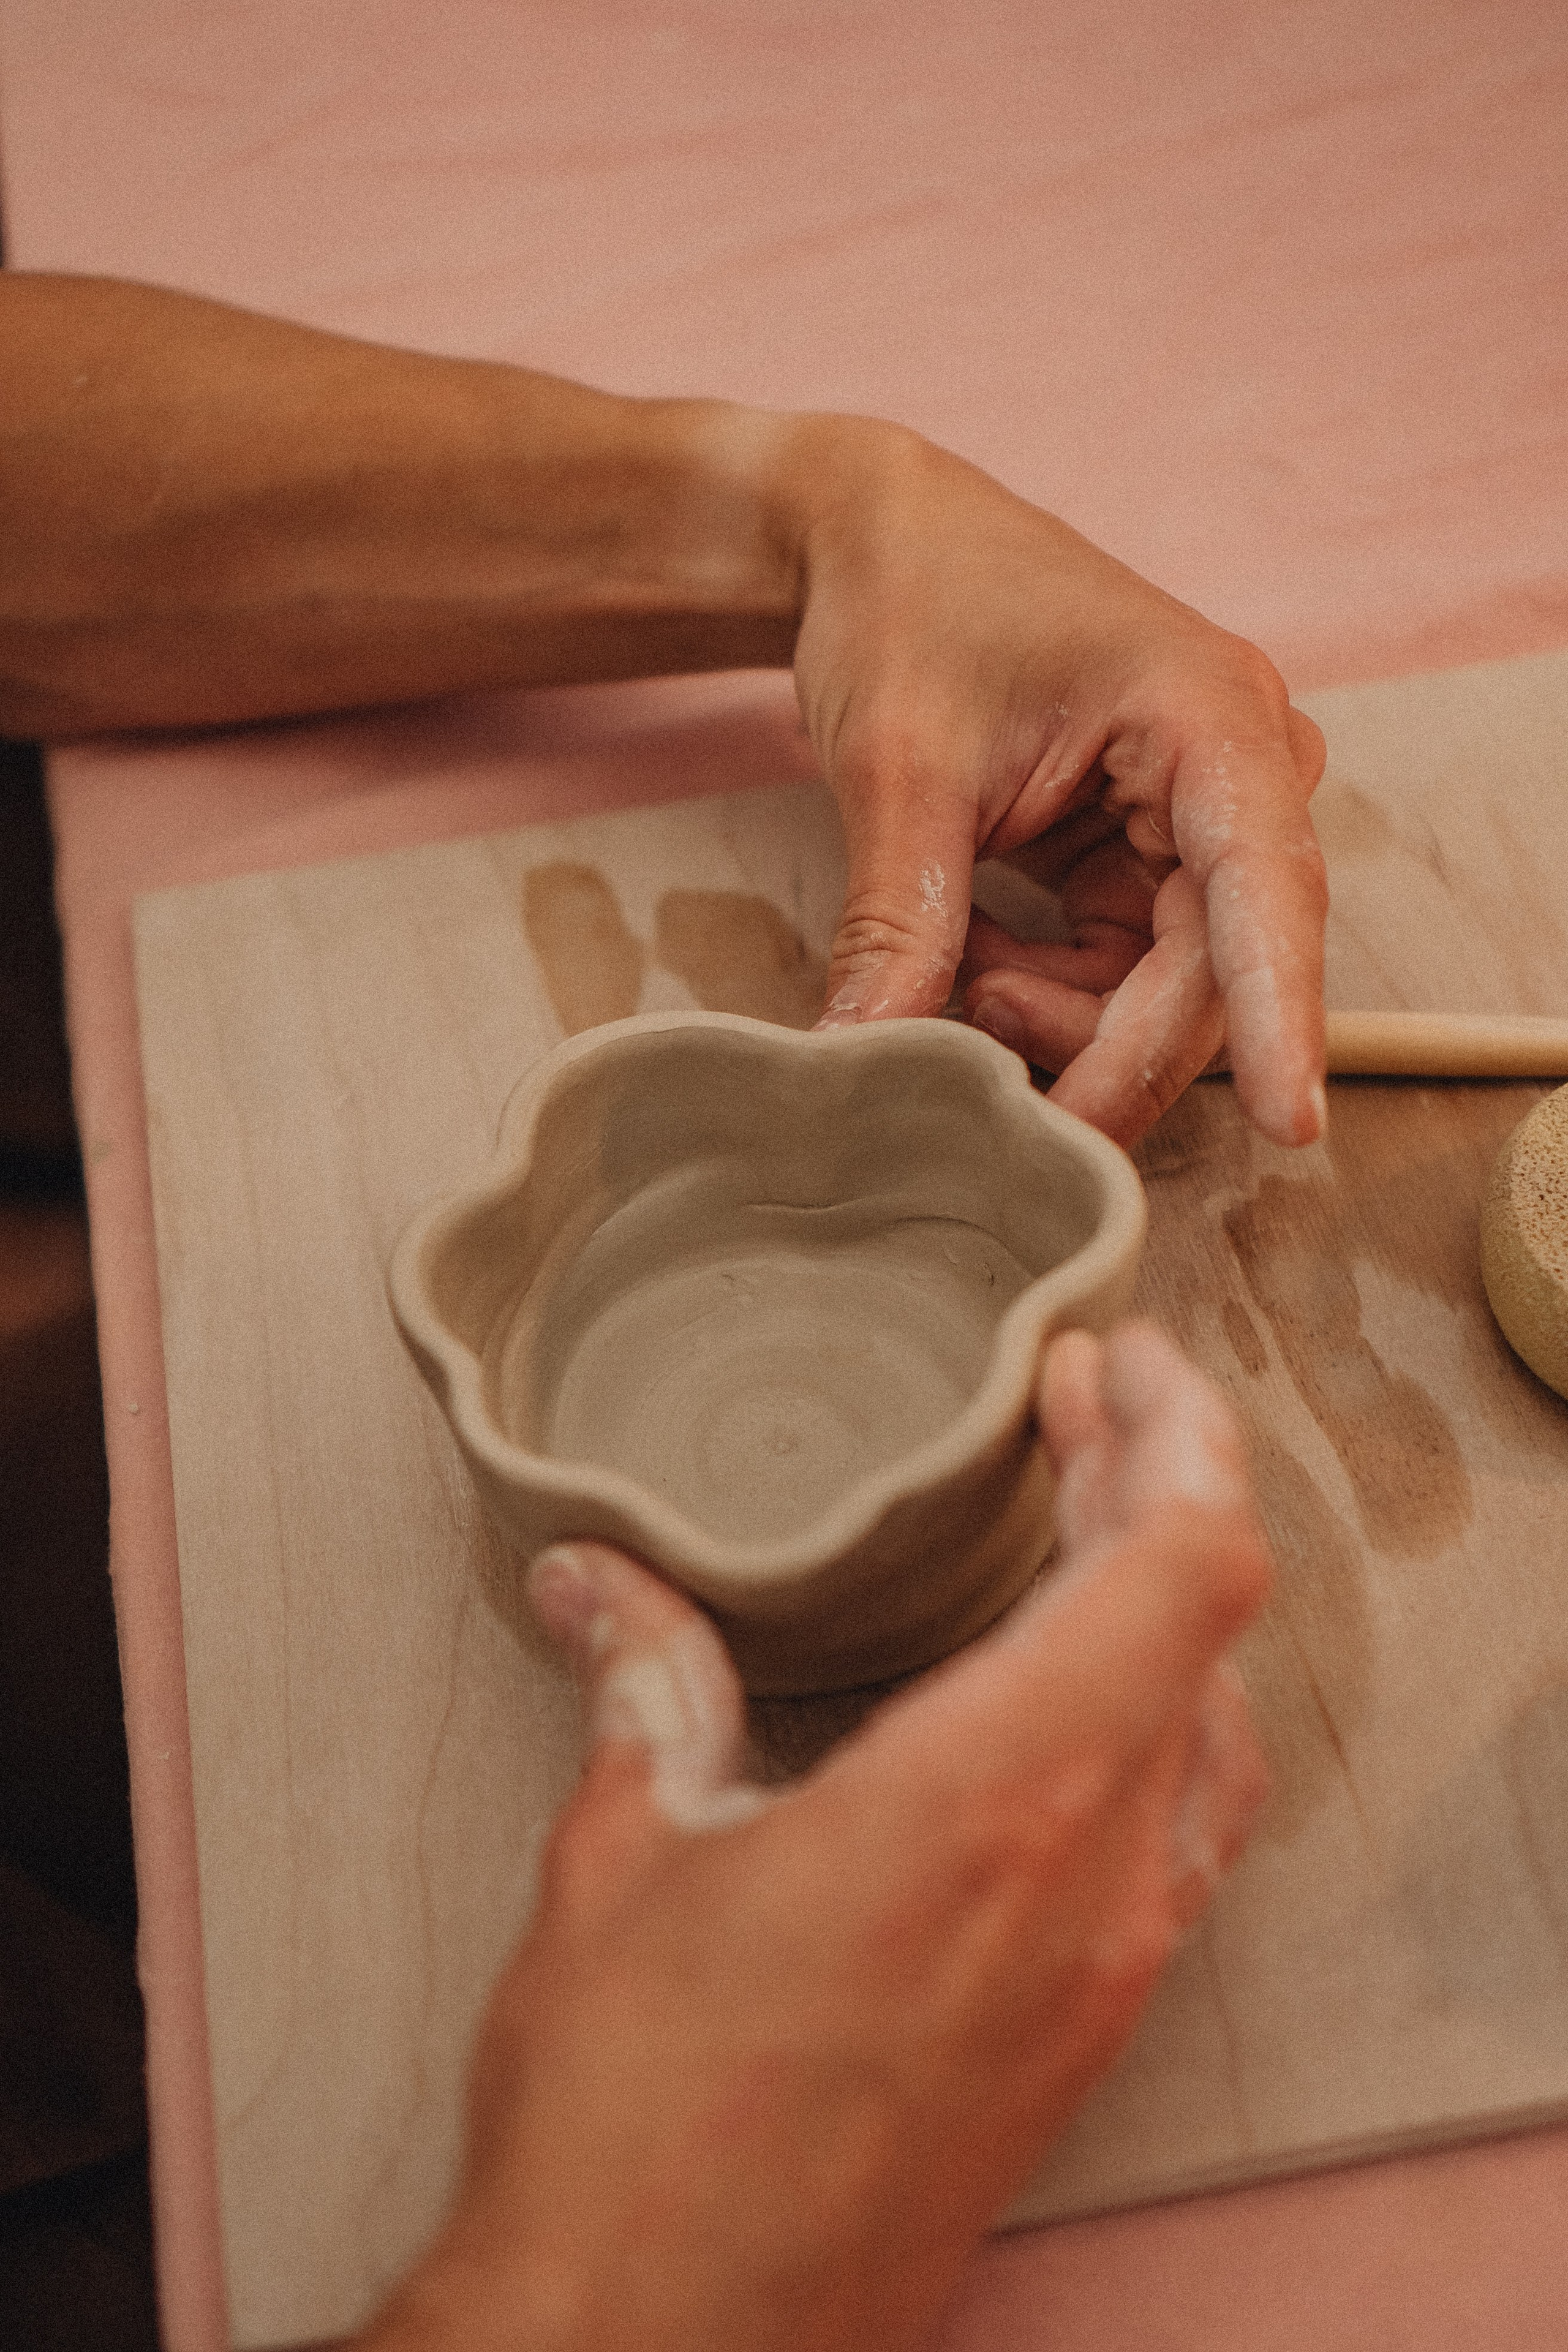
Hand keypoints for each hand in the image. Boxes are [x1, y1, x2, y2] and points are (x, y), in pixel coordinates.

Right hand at [360, 1326, 1269, 2351]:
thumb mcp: (626, 1856)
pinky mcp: (1084, 2031)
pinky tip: (1078, 1696)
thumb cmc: (639, 2117)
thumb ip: (645, 1684)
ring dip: (1163, 1602)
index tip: (1115, 1360)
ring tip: (1081, 1520)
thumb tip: (597, 1578)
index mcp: (993, 1796)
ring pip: (1207, 1725)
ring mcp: (1104, 1964)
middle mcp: (1090, 1876)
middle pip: (1205, 1624)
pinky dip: (1155, 1717)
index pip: (1186, 1563)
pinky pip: (1180, 1833)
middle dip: (1155, 1481)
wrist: (665, 2344)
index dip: (1180, 1430)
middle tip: (1079, 1405)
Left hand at [788, 423, 1328, 1149]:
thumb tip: (864, 1060)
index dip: (1279, 1013)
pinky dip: (1041, 994)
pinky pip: (1118, 974)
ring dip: (1060, 1023)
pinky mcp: (1146, 859)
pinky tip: (969, 962)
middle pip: (1211, 971)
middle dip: (1107, 1053)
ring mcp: (1197, 822)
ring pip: (1164, 992)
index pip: (1265, 888)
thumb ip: (899, 920)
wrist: (877, 542)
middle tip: (1002, 1110)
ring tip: (950, 982)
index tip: (1291, 1122)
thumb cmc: (908, 607)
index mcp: (1206, 716)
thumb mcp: (897, 766)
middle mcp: (1235, 773)